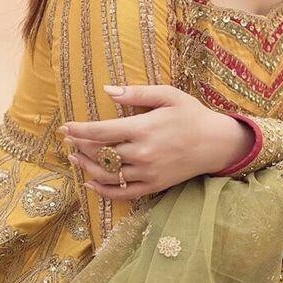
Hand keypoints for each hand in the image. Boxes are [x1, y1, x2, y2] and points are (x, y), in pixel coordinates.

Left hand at [60, 84, 254, 199]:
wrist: (217, 143)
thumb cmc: (192, 115)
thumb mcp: (168, 95)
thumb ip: (137, 92)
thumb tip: (108, 90)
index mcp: (143, 128)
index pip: (100, 132)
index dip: (79, 130)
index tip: (65, 128)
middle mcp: (142, 153)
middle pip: (100, 153)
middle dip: (80, 146)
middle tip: (69, 140)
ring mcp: (147, 172)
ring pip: (106, 174)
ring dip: (85, 167)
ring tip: (74, 158)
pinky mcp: (153, 185)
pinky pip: (122, 193)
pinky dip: (103, 190)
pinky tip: (90, 182)